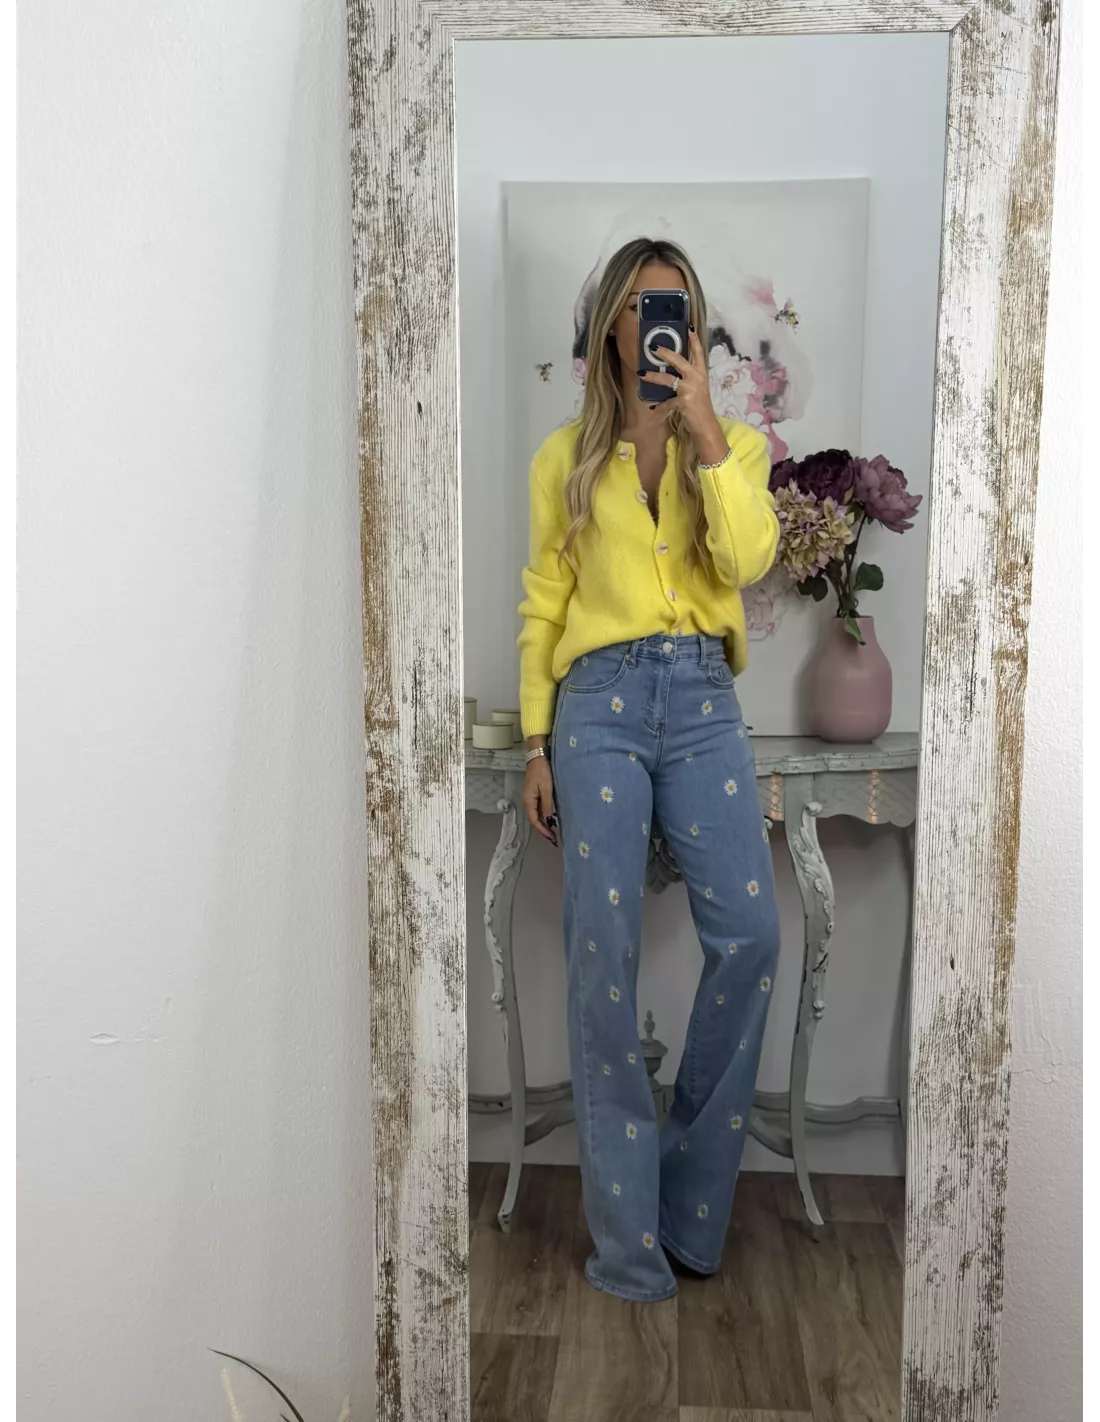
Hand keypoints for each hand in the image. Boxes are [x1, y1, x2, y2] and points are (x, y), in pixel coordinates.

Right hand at [522, 756, 556, 844]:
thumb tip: (549, 821)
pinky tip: (551, 819)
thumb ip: (547, 805)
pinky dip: (543, 817)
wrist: (537, 758)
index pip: (534, 821)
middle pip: (534, 820)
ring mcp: (529, 799)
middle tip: (554, 838)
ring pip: (536, 816)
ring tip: (553, 832)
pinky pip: (537, 810)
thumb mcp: (546, 789)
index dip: (543, 831)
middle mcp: (527, 802)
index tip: (552, 838)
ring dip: (543, 824)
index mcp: (528, 801)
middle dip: (543, 830)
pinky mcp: (533, 795)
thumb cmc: (542, 772)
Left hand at [645, 329, 726, 458]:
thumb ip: (689, 378)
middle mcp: (697, 378)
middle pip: (680, 360)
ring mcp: (690, 389)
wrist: (706, 425)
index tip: (688, 327)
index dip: (694, 339)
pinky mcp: (683, 402)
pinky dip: (659, 407)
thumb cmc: (701, 407)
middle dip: (665, 353)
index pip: (698, 352)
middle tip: (653, 347)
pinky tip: (652, 409)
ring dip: (653, 376)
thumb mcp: (698, 389)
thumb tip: (673, 371)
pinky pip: (667, 403)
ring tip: (641, 374)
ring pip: (668, 379)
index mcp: (701, 373)